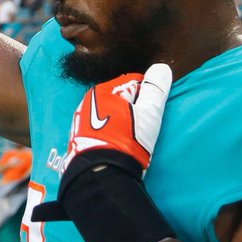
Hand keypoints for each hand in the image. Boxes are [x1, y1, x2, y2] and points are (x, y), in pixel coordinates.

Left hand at [33, 64, 171, 222]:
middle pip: (120, 98)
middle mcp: (87, 101)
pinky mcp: (79, 138)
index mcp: (102, 91)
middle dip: (133, 108)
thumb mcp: (148, 114)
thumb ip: (155, 89)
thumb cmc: (127, 141)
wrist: (100, 173)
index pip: (133, 82)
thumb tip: (161, 67)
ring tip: (132, 137)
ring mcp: (81, 120)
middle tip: (143, 126)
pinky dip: (110, 131)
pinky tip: (118, 143)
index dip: (147, 95)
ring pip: (109, 113)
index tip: (152, 112)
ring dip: (121, 120)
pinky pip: (100, 127)